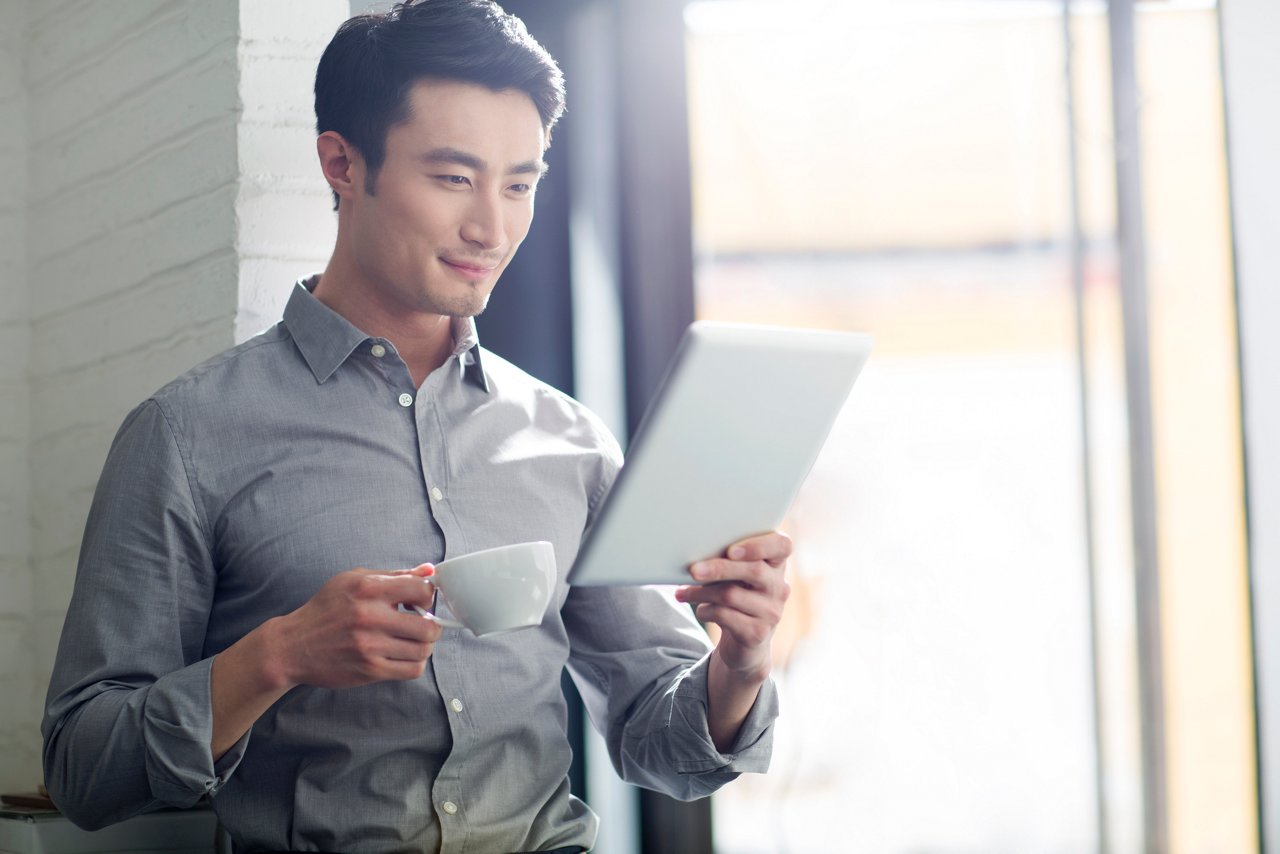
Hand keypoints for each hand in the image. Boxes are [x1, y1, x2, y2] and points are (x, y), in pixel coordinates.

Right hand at [274, 564, 441, 689]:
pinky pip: (411, 670)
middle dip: (432, 626)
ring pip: (423, 651)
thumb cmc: (325, 610)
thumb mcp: (354, 580)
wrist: (292, 646)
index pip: (421, 590)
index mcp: (368, 588)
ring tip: (412, 641)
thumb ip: (394, 575)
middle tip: (423, 625)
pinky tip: (403, 656)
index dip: (428, 596)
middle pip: (428, 627)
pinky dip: (414, 664)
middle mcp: (370, 616)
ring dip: (424, 646)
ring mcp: (370, 645)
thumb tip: (429, 571)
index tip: (421, 602)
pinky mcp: (369, 669)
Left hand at [675, 531, 791, 683]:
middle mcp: (779, 587)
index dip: (759, 545)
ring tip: (683, 593)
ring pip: (732, 594)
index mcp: (776, 564)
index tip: (731, 550)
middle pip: (754, 570)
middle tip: (692, 570)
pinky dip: (705, 611)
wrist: (744, 642)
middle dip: (719, 568)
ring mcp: (772, 612)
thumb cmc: (736, 597)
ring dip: (701, 592)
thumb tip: (695, 553)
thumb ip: (728, 560)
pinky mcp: (758, 632)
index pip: (782, 546)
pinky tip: (700, 611)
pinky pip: (725, 616)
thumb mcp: (736, 576)